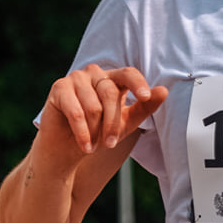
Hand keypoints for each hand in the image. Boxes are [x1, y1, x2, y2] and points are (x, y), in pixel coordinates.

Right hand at [41, 62, 166, 159]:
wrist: (67, 149)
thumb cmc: (98, 133)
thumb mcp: (125, 122)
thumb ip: (143, 107)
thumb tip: (164, 91)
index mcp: (112, 79)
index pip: (128, 74)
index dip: (138, 84)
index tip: (146, 97)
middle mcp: (95, 74)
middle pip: (110, 94)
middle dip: (112, 123)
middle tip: (110, 144)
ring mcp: (76, 78)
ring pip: (93, 106)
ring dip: (95, 130)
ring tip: (93, 143)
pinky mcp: (59, 88)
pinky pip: (76, 112)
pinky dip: (82, 133)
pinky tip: (85, 146)